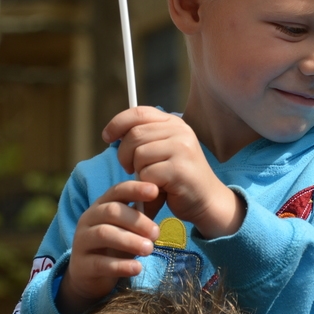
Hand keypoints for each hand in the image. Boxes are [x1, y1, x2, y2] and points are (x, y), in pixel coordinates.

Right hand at [57, 181, 160, 313]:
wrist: (88, 274)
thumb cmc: (114, 244)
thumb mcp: (128, 227)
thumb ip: (143, 212)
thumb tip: (164, 193)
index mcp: (102, 205)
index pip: (117, 191)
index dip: (135, 189)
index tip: (155, 190)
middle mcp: (89, 219)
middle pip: (111, 211)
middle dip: (136, 220)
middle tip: (156, 233)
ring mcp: (82, 241)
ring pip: (104, 234)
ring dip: (129, 241)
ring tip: (149, 249)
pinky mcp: (82, 265)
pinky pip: (100, 263)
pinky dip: (120, 266)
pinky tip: (137, 268)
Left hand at [102, 106, 244, 238]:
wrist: (206, 200)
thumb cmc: (178, 178)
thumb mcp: (162, 151)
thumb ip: (144, 138)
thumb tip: (113, 132)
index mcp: (174, 123)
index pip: (139, 112)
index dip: (118, 123)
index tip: (107, 137)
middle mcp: (180, 131)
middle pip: (134, 135)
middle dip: (124, 154)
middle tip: (130, 169)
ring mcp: (182, 149)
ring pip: (139, 154)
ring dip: (137, 171)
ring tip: (150, 179)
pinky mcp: (179, 169)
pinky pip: (147, 173)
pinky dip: (146, 184)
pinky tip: (158, 188)